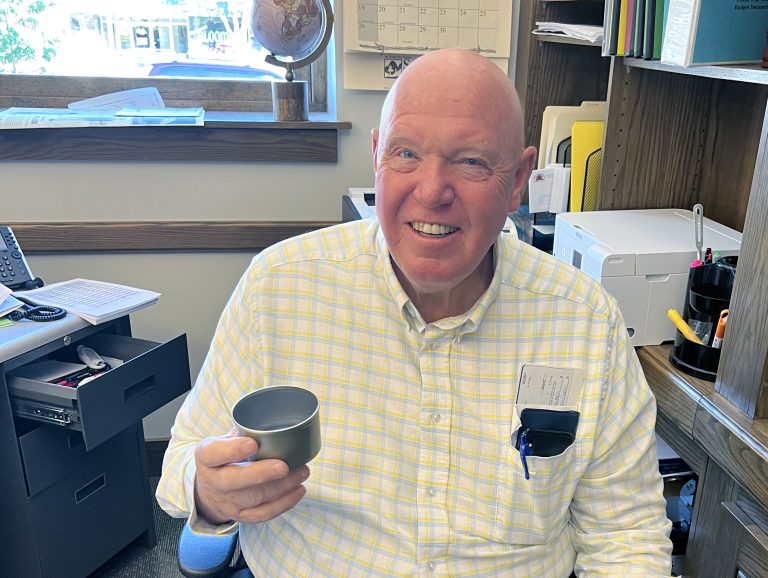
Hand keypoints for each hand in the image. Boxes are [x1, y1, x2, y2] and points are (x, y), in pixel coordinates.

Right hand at [193, 434, 309, 524]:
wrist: (210, 489)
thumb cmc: (225, 456)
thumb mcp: (225, 439)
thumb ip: (244, 430)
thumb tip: (275, 419)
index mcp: (206, 456)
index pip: (213, 453)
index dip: (232, 450)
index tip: (252, 444)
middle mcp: (213, 481)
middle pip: (233, 481)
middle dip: (261, 474)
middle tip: (283, 466)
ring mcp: (227, 501)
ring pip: (253, 498)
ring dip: (281, 486)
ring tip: (302, 472)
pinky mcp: (240, 516)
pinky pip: (262, 514)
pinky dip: (284, 503)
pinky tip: (299, 490)